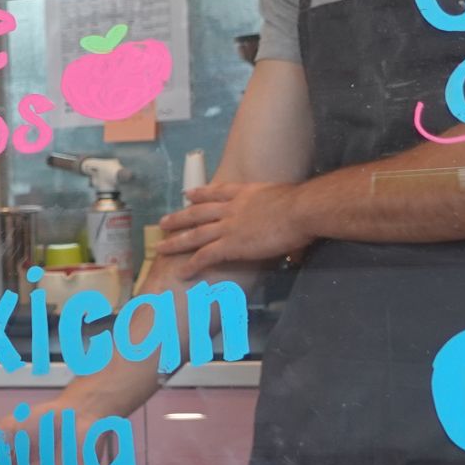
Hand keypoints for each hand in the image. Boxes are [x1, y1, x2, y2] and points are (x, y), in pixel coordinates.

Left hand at [157, 181, 308, 275]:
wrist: (302, 210)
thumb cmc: (303, 206)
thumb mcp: (286, 199)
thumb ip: (280, 209)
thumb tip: (288, 219)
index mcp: (246, 194)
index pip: (218, 192)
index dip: (201, 193)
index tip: (188, 194)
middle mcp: (232, 208)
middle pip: (198, 212)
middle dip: (179, 217)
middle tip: (162, 222)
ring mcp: (229, 226)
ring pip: (195, 234)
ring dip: (176, 242)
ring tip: (160, 248)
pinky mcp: (231, 244)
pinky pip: (205, 256)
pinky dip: (192, 265)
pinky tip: (181, 272)